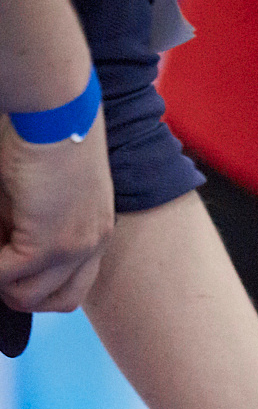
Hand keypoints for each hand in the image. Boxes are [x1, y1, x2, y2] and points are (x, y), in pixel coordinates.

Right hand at [0, 110, 114, 312]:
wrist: (54, 106)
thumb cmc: (42, 132)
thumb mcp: (38, 190)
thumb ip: (25, 224)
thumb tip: (6, 245)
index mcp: (96, 230)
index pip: (76, 284)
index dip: (41, 285)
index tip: (14, 269)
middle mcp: (93, 244)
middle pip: (61, 302)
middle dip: (23, 294)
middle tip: (0, 271)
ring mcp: (75, 247)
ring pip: (32, 296)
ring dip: (2, 282)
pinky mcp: (49, 243)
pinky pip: (9, 275)